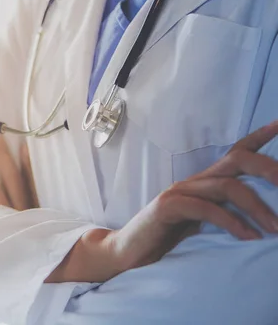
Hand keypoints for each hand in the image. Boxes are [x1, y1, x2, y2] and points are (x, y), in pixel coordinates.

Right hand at [107, 120, 277, 273]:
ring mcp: (178, 192)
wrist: (127, 252)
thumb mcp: (200, 224)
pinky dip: (231, 222)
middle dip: (267, 167)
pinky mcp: (168, 207)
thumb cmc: (165, 239)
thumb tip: (260, 218)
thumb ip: (223, 214)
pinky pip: (206, 209)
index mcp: (203, 183)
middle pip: (236, 160)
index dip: (257, 138)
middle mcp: (193, 182)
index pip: (234, 154)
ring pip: (226, 186)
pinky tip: (247, 237)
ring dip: (256, 207)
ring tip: (275, 228)